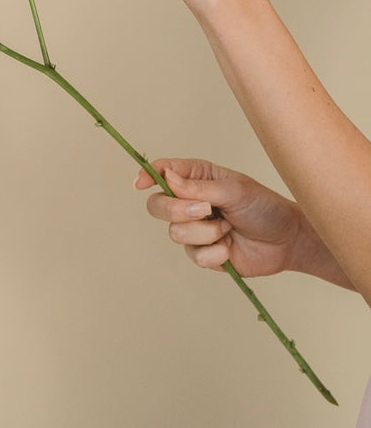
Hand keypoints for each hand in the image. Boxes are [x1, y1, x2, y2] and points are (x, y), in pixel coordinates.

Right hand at [136, 158, 303, 276]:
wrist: (287, 240)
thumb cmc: (264, 207)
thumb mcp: (234, 190)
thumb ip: (198, 187)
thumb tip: (167, 178)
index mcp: (196, 178)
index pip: (163, 172)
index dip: (148, 176)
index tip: (141, 183)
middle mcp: (190, 202)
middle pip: (158, 205)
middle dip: (178, 210)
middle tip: (206, 210)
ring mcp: (195, 229)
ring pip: (175, 233)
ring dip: (205, 232)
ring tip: (227, 228)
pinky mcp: (203, 253)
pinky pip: (194, 256)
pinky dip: (215, 252)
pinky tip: (230, 247)